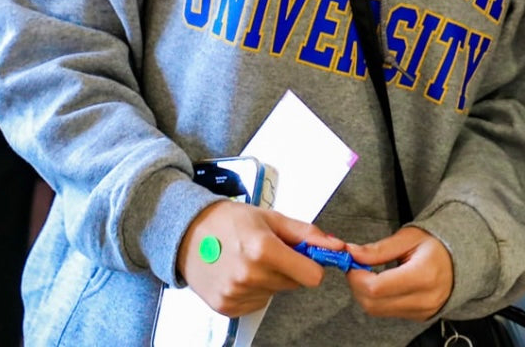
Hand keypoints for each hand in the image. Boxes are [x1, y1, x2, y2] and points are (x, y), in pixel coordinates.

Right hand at [177, 201, 342, 316]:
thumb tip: (335, 245)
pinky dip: (254, 290)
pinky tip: (240, 272)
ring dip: (270, 279)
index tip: (305, 256)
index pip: (311, 276)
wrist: (189, 233)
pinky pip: (257, 303)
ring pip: (275, 293)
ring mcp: (236, 294)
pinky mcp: (226, 307)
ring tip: (250, 260)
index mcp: (264, 249)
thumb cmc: (231, 221)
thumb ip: (306, 233)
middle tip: (270, 251)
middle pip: (293, 284)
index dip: (312, 265)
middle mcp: (249, 275)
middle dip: (289, 268)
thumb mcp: (272, 218)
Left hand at [344, 225, 453, 322]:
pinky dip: (378, 299)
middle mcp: (423, 299)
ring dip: (365, 293)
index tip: (351, 262)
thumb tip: (352, 253)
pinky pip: (388, 312)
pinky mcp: (419, 317)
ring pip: (377, 311)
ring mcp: (422, 312)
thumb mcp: (409, 238)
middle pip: (373, 303)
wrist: (462, 260)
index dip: (357, 277)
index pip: (377, 287)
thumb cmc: (436, 244)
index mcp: (423, 275)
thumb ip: (379, 249)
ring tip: (369, 273)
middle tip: (356, 266)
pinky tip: (382, 283)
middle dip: (357, 285)